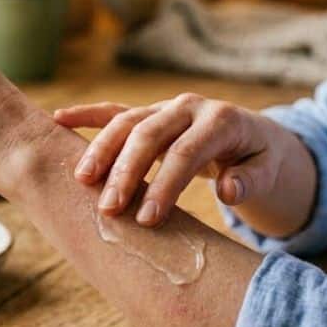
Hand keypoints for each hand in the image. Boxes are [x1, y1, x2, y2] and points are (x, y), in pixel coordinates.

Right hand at [54, 94, 293, 227]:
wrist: (255, 134)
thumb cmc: (260, 158)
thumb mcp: (269, 170)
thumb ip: (252, 179)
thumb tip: (229, 190)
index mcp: (220, 120)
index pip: (186, 152)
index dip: (166, 185)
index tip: (147, 219)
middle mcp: (188, 107)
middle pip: (149, 134)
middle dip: (126, 172)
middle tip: (108, 209)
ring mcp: (165, 107)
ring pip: (126, 122)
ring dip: (101, 150)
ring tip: (80, 180)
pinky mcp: (149, 113)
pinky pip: (114, 111)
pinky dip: (86, 115)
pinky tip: (58, 120)